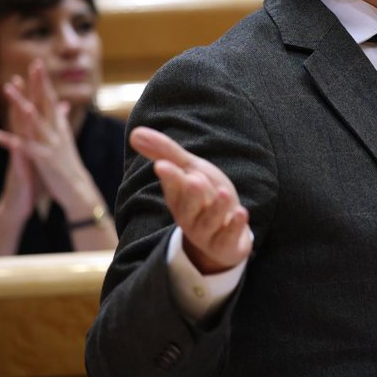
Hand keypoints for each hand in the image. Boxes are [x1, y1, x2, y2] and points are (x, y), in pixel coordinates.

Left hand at [0, 62, 100, 220]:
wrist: (79, 191)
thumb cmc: (69, 167)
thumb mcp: (65, 140)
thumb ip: (61, 121)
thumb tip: (63, 104)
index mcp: (60, 128)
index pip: (51, 100)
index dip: (43, 82)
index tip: (37, 64)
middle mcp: (57, 133)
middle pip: (45, 104)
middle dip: (38, 85)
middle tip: (33, 65)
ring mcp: (51, 145)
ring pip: (34, 122)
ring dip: (22, 106)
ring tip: (9, 91)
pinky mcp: (45, 160)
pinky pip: (26, 148)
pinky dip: (11, 141)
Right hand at [130, 126, 251, 274]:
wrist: (224, 235)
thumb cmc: (205, 196)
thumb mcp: (190, 170)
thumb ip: (165, 152)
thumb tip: (135, 132)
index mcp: (177, 197)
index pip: (172, 186)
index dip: (170, 177)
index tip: (164, 165)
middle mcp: (189, 215)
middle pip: (188, 206)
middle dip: (191, 194)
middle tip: (194, 180)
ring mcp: (206, 232)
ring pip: (209, 222)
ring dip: (217, 208)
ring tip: (224, 194)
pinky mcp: (223, 244)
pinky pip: (227, 238)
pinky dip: (234, 226)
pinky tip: (241, 213)